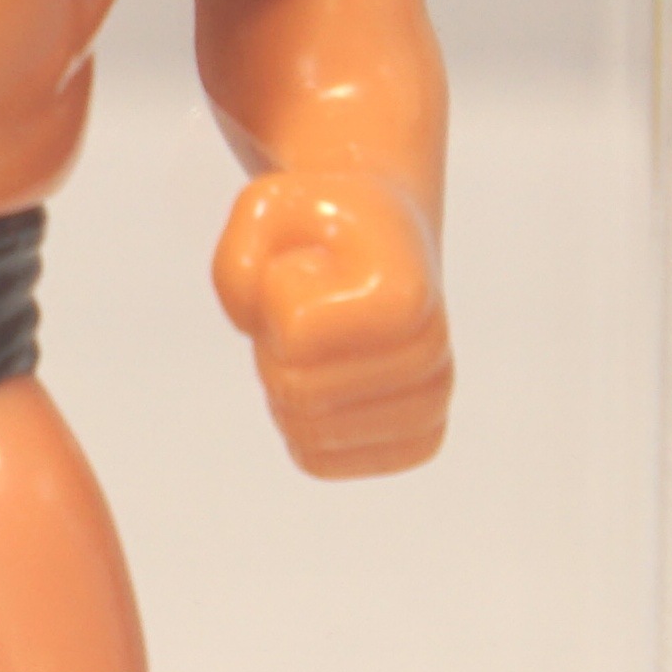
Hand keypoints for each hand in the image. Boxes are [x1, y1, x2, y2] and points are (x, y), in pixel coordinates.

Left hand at [211, 170, 452, 479]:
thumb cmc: (320, 226)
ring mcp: (432, 403)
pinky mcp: (417, 440)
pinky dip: (300, 427)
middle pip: (295, 392)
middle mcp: (433, 354)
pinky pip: (319, 461)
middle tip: (306, 310)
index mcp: (404, 295)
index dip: (276, 297)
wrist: (387, 241)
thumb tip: (257, 327)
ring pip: (306, 435)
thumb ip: (238, 262)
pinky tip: (326, 383)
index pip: (295, 334)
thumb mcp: (266, 210)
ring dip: (288, 387)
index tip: (308, 267)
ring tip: (319, 343)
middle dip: (275, 349)